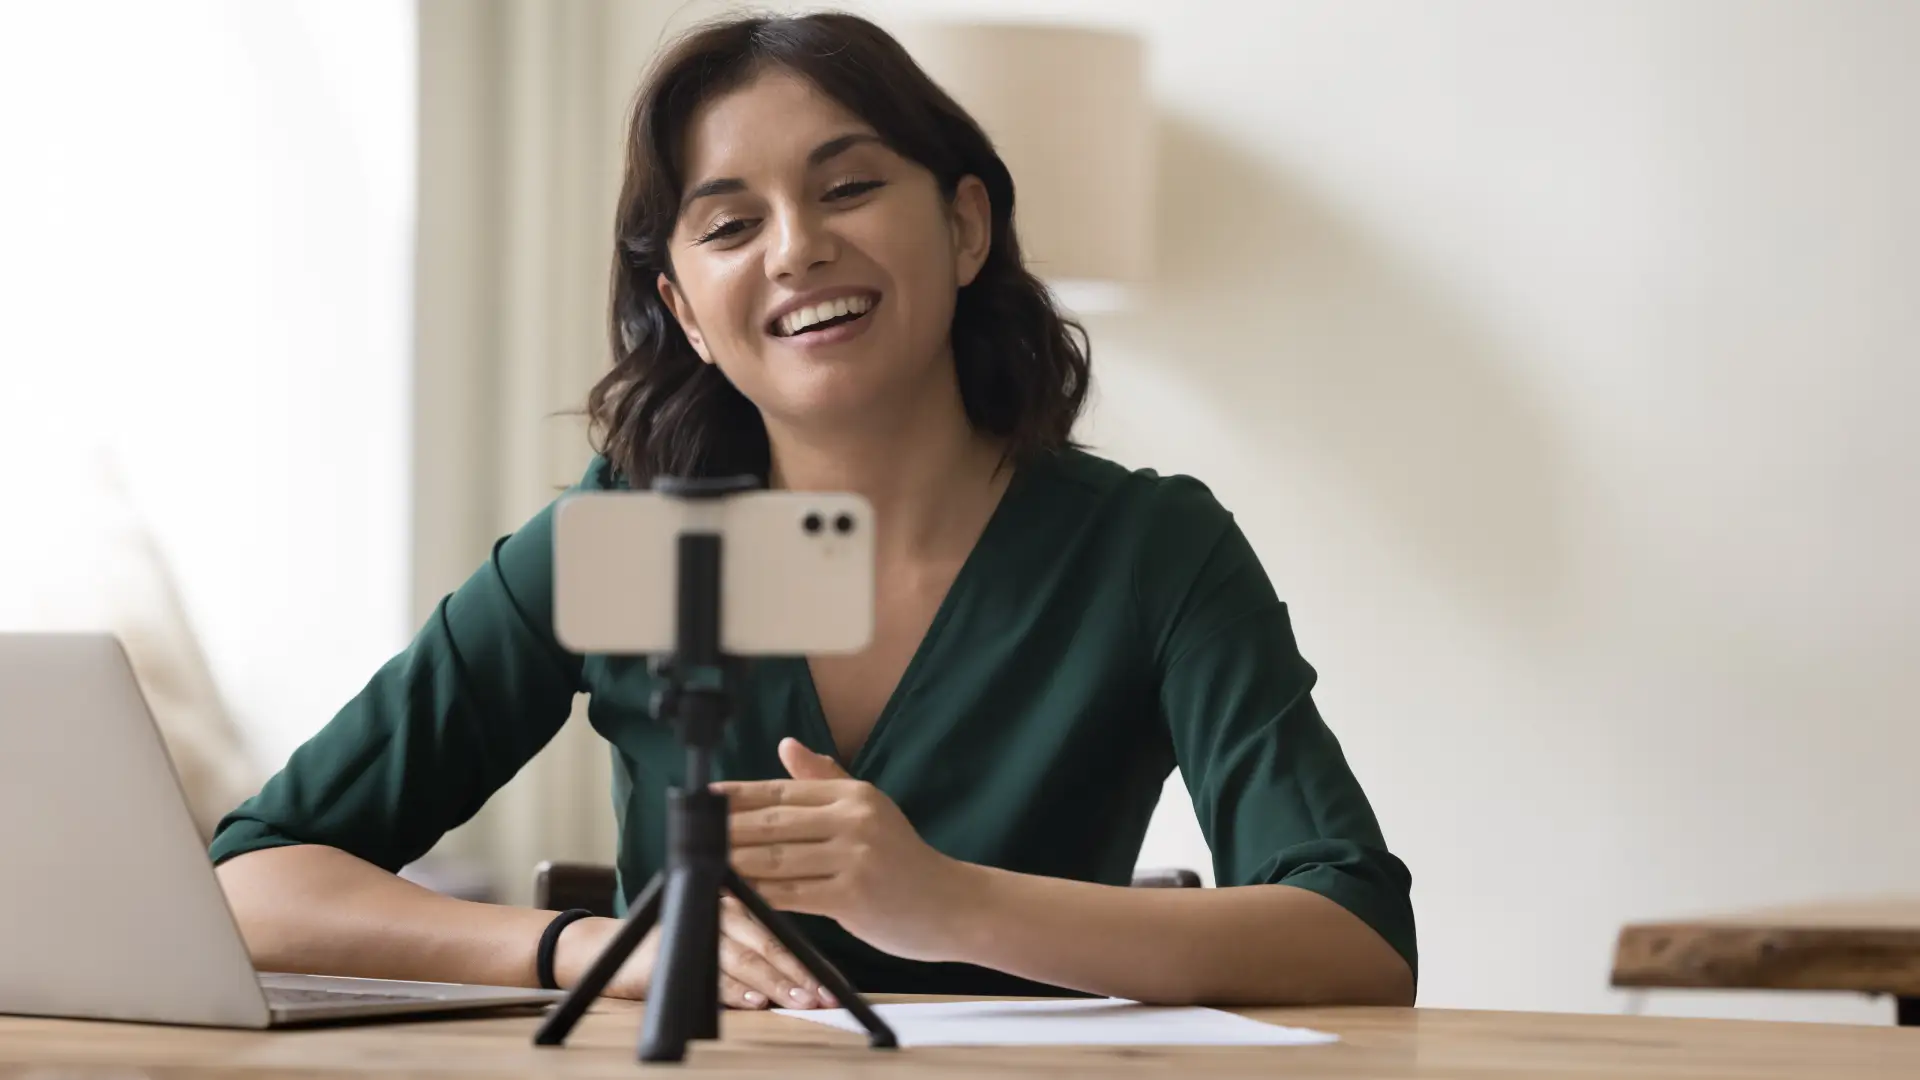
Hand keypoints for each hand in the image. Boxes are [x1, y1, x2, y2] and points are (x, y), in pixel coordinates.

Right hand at [553, 898, 837, 1009]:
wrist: (613, 948)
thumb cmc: (677, 948)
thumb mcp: (721, 947)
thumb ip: (755, 959)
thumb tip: (803, 988)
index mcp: (738, 908)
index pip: (781, 937)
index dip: (808, 963)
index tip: (834, 988)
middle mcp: (720, 913)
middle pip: (768, 945)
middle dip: (798, 975)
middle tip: (823, 997)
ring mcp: (696, 930)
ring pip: (744, 959)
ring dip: (773, 983)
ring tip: (798, 1000)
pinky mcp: (672, 953)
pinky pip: (709, 973)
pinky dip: (735, 990)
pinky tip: (754, 1001)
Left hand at [712, 737, 977, 961]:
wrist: (952, 905)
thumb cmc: (906, 861)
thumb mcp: (873, 810)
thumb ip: (828, 779)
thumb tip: (788, 745)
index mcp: (854, 795)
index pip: (783, 790)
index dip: (738, 795)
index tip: (704, 799)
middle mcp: (854, 819)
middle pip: (774, 822)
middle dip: (728, 831)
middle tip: (689, 836)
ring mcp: (854, 858)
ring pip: (777, 859)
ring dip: (735, 865)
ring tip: (701, 865)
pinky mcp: (852, 896)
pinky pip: (792, 895)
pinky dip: (759, 897)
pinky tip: (735, 896)